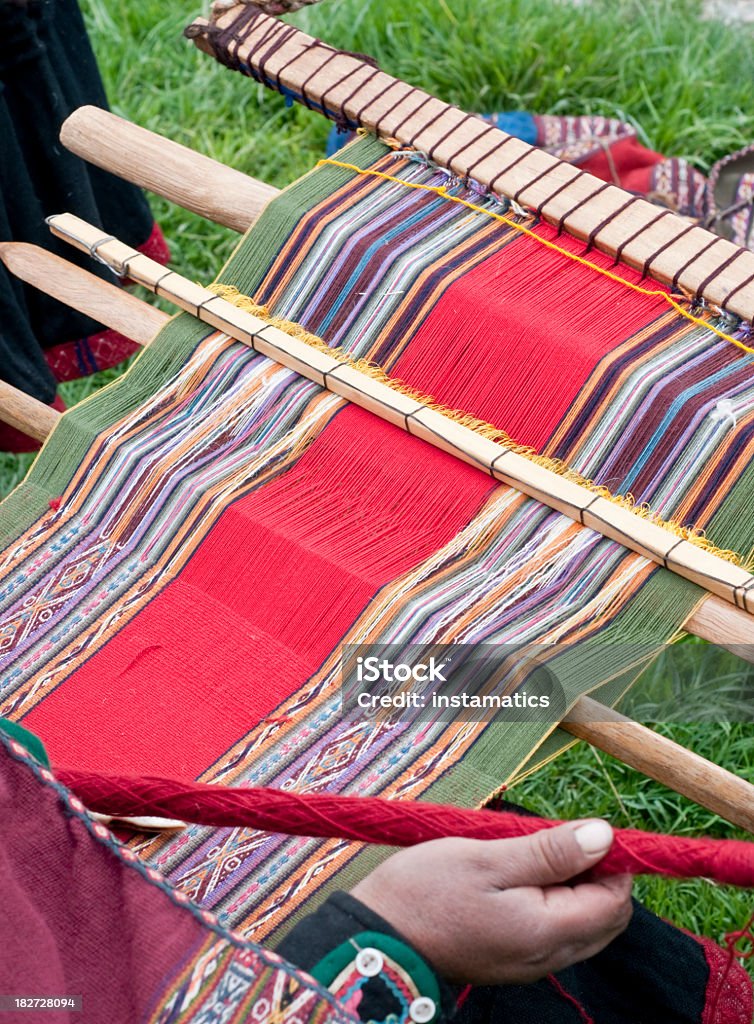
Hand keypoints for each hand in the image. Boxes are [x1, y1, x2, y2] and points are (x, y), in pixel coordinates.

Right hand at [351, 819, 632, 984]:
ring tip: (535, 853)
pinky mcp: (512, 961)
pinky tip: (521, 876)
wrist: (378, 937)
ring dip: (576, 889)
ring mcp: (530, 963)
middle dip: (599, 876)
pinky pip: (556, 934)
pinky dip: (555, 904)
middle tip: (559, 838)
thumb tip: (605, 835)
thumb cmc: (427, 891)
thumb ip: (551, 851)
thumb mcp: (488, 857)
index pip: (615, 902)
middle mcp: (548, 956)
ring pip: (584, 927)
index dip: (612, 862)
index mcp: (547, 930)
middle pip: (607, 919)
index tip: (582, 829)